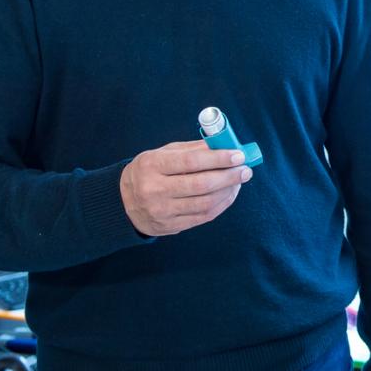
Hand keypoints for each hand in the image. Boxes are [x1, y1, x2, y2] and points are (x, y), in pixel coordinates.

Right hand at [119, 140, 252, 236]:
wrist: (123, 201)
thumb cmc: (150, 171)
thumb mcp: (163, 154)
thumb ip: (192, 149)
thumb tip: (225, 144)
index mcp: (152, 166)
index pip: (191, 162)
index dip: (218, 158)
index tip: (238, 155)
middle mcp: (154, 190)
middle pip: (201, 185)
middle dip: (229, 176)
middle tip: (246, 169)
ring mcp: (162, 211)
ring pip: (205, 203)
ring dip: (228, 191)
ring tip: (239, 180)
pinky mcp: (170, 226)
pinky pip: (203, 216)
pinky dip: (221, 204)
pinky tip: (229, 194)